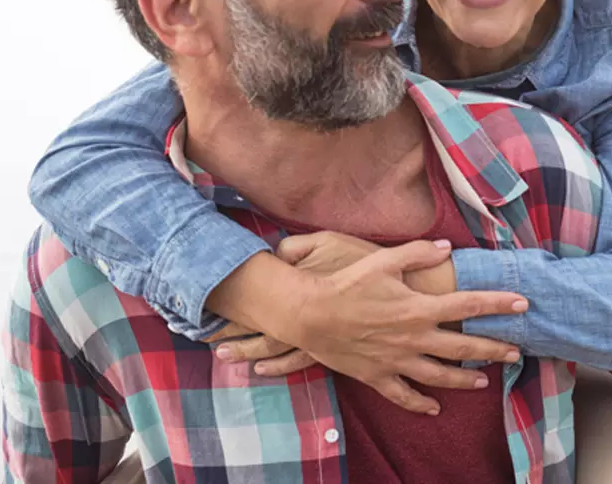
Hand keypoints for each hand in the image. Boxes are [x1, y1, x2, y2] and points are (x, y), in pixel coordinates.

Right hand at [207, 240, 527, 414]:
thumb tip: (445, 247)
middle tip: (516, 352)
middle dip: (493, 349)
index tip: (522, 304)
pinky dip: (421, 403)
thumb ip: (416, 253)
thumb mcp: (382, 261)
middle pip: (463, 348)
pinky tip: (434, 408)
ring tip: (485, 381)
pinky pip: (405, 395)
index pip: (468, 306)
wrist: (311, 315)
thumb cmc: (346, 284)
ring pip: (441, 376)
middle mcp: (414, 338)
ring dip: (466, 380)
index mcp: (419, 308)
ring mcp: (398, 361)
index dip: (497, 304)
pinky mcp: (378, 376)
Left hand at [211, 233, 379, 372]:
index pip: (256, 297)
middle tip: (207, 340)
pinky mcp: (332, 349)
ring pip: (275, 349)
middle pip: (260, 328)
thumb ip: (298, 247)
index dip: (232, 304)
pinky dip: (279, 366)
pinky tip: (266, 370)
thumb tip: (274, 252)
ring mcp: (317, 336)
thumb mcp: (329, 241)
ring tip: (227, 356)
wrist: (404, 294)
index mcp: (297, 288)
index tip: (207, 309)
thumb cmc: (366, 262)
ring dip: (250, 352)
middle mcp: (302, 317)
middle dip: (233, 333)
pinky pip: (299, 361)